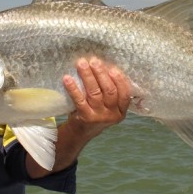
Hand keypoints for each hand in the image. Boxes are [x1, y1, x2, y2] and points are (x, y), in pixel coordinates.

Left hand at [26, 57, 130, 177]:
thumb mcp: (108, 106)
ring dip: (88, 76)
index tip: (112, 67)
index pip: (124, 93)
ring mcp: (99, 117)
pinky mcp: (85, 118)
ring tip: (81, 64)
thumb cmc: (96, 112)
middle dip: (101, 73)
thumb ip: (110, 91)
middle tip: (94, 61)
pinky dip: (73, 88)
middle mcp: (112, 115)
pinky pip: (79, 100)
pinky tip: (67, 79)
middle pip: (109, 90)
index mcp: (122, 111)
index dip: (119, 79)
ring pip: (95, 93)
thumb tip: (104, 64)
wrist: (81, 133)